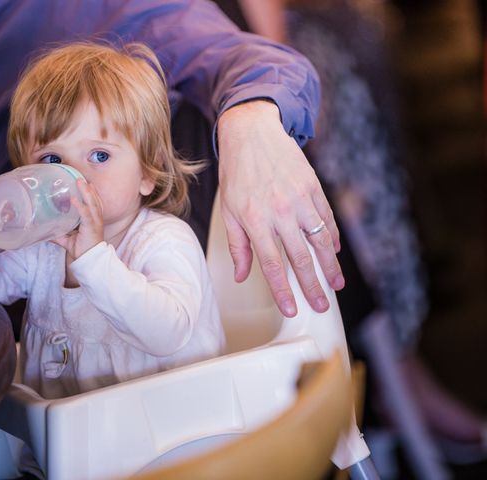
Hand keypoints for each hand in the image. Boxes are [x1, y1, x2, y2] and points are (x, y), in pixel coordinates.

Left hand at [53, 179, 103, 259]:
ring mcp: (94, 222)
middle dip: (88, 188)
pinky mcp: (91, 227)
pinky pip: (85, 214)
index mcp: (92, 220)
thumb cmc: (82, 250)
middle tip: (80, 178)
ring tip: (80, 182)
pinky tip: (74, 199)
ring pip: (92, 203)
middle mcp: (95, 219)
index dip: (90, 193)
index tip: (86, 183)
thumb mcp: (68, 240)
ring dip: (86, 192)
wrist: (90, 260)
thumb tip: (45, 232)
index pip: (93, 203)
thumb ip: (59, 235)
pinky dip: (80, 206)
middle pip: (94, 200)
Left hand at [217, 101, 343, 316]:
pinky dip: (332, 237)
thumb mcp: (229, 210)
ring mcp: (299, 199)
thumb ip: (238, 245)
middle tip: (322, 306)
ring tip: (336, 284)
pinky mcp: (313, 187)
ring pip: (320, 240)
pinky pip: (326, 218)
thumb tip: (241, 275)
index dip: (283, 291)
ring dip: (330, 266)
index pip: (272, 265)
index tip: (292, 309)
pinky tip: (334, 252)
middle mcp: (279, 212)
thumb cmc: (236, 173)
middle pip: (300, 258)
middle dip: (313, 286)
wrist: (252, 133)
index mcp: (255, 220)